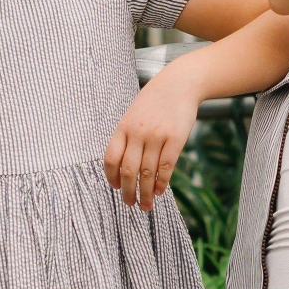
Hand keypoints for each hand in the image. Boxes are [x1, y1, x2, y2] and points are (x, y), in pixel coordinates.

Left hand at [104, 64, 201, 211]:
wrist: (178, 84)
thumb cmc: (154, 102)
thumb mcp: (133, 116)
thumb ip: (127, 138)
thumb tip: (124, 169)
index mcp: (123, 128)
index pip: (110, 159)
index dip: (111, 177)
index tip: (115, 188)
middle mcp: (137, 133)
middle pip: (128, 170)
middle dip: (127, 192)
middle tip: (130, 204)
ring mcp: (156, 136)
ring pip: (147, 173)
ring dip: (146, 193)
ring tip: (146, 205)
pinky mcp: (175, 139)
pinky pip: (166, 167)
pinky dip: (162, 183)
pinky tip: (160, 191)